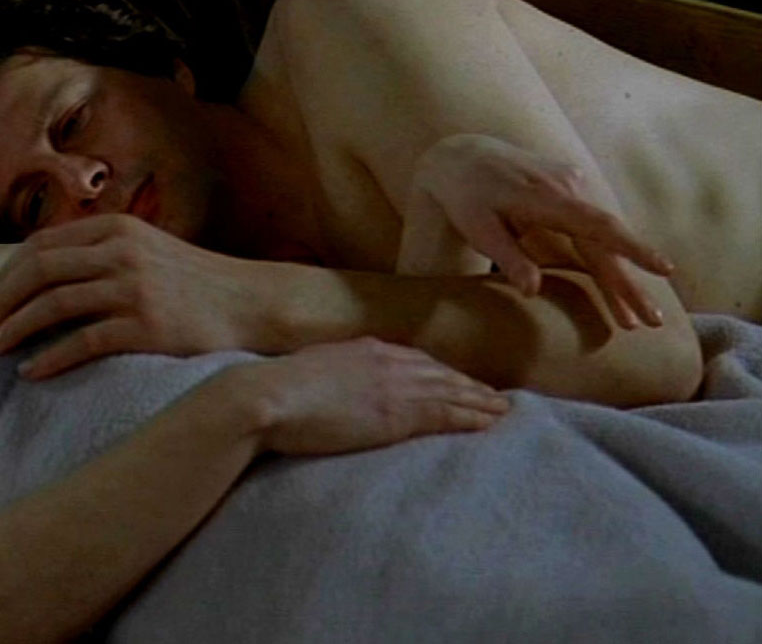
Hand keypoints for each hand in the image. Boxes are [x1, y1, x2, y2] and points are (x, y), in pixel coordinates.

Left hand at [0, 214, 265, 378]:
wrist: (255, 305)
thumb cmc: (198, 284)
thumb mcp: (148, 251)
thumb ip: (103, 254)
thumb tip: (46, 275)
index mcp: (117, 229)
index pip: (41, 244)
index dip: (7, 272)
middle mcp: (122, 252)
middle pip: (38, 270)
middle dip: (1, 298)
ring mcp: (134, 288)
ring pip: (53, 304)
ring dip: (15, 328)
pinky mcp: (147, 326)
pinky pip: (82, 342)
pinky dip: (49, 358)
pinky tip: (32, 372)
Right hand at [250, 337, 509, 455]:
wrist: (269, 398)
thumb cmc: (275, 390)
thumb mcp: (309, 370)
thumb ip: (332, 374)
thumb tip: (335, 384)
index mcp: (365, 348)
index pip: (415, 360)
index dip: (440, 373)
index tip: (457, 382)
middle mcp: (387, 360)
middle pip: (440, 373)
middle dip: (469, 385)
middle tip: (495, 398)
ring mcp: (395, 385)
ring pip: (451, 391)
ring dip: (480, 401)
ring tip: (503, 412)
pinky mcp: (397, 413)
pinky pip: (446, 414)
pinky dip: (472, 417)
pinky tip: (489, 423)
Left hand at [408, 133, 673, 328]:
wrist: (460, 158)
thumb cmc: (465, 198)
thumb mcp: (478, 229)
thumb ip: (508, 257)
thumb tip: (533, 291)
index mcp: (546, 197)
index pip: (598, 226)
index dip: (631, 249)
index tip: (663, 269)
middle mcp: (568, 185)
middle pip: (608, 240)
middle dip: (630, 283)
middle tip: (652, 322)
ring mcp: (573, 182)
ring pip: (605, 236)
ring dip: (620, 276)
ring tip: (635, 318)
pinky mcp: (572, 186)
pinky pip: (595, 226)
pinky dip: (608, 257)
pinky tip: (617, 288)